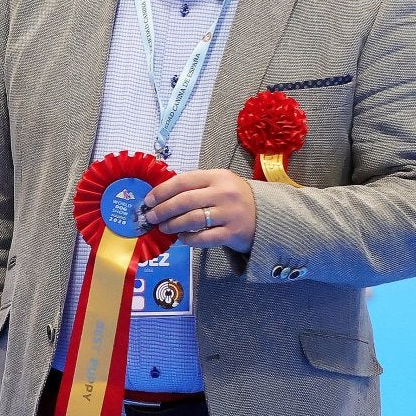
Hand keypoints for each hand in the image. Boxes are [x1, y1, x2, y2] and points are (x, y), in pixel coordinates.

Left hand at [141, 168, 256, 252]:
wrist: (268, 215)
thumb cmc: (236, 199)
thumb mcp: (220, 184)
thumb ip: (196, 186)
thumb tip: (161, 196)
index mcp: (218, 176)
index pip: (183, 181)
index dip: (162, 191)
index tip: (148, 200)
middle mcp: (224, 193)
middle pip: (184, 201)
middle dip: (162, 210)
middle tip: (151, 217)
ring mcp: (229, 213)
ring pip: (191, 219)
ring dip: (172, 225)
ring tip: (163, 228)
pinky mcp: (233, 233)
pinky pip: (203, 237)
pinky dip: (188, 239)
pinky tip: (181, 238)